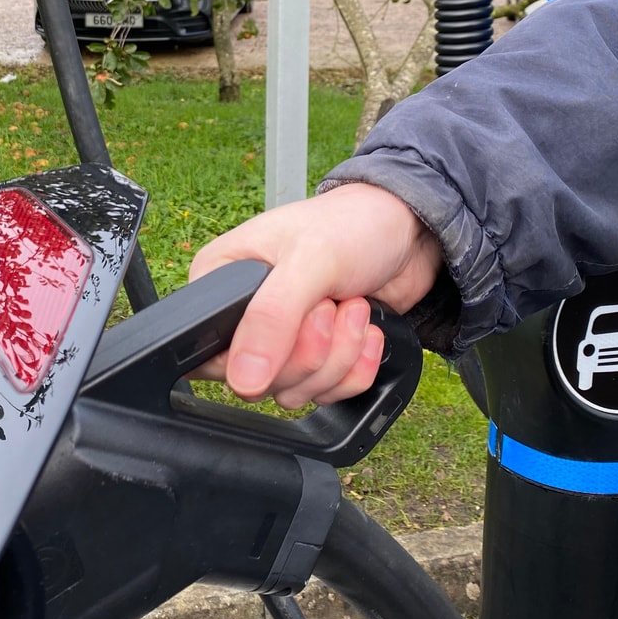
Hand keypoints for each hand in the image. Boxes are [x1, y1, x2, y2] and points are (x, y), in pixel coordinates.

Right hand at [186, 182, 442, 408]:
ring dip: (339, 356)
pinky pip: (325, 394)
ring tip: (354, 307)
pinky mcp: (314, 357)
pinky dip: (356, 368)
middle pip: (259, 379)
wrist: (404, 229)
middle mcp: (243, 314)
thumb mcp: (310, 260)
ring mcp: (279, 339)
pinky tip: (367, 331)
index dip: (259, 353)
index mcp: (219, 278)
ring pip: (294, 390)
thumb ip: (271, 317)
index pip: (212, 352)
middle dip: (313, 349)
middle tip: (333, 304)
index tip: (301, 318)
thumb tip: (242, 379)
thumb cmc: (351, 224)